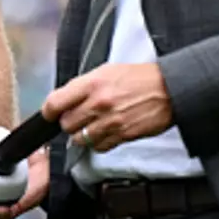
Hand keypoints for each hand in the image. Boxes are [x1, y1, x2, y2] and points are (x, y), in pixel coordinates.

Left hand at [43, 62, 173, 152]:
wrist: (169, 90)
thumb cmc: (139, 78)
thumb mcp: (107, 71)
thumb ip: (84, 86)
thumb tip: (65, 100)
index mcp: (92, 83)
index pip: (55, 102)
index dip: (49, 111)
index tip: (51, 113)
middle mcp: (98, 103)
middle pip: (66, 124)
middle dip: (69, 122)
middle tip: (79, 117)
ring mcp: (110, 122)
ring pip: (79, 139)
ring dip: (83, 135)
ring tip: (94, 125)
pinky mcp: (121, 136)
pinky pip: (99, 147)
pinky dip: (99, 143)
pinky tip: (106, 131)